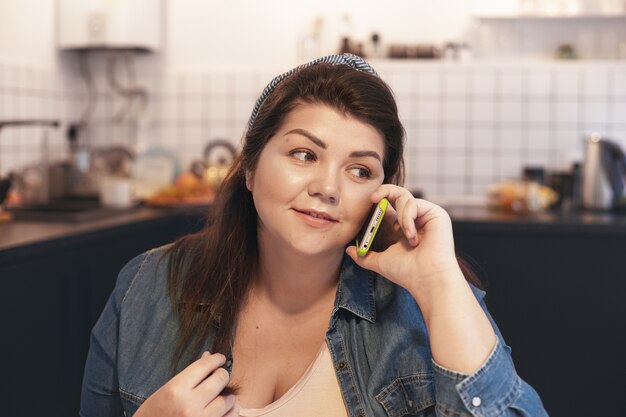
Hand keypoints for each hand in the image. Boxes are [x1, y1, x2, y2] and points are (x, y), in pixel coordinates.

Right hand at [134, 352, 237, 416]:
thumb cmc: (154, 413)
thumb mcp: (166, 391)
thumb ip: (189, 375)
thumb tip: (209, 356)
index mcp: (176, 390)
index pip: (205, 366)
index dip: (216, 359)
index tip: (220, 358)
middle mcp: (189, 405)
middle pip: (220, 379)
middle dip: (222, 375)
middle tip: (219, 376)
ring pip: (228, 400)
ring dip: (227, 396)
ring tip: (220, 397)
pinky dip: (229, 412)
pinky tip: (222, 411)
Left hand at [346, 184, 461, 294]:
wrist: (426, 280)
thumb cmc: (407, 272)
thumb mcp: (379, 261)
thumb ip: (363, 255)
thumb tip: (349, 249)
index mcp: (402, 227)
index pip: (388, 205)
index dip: (377, 202)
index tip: (367, 203)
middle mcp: (414, 219)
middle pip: (397, 193)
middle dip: (384, 191)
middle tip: (372, 198)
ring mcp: (425, 215)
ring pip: (405, 197)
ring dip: (401, 216)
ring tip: (407, 238)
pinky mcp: (436, 213)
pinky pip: (415, 204)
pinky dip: (409, 218)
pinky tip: (413, 237)